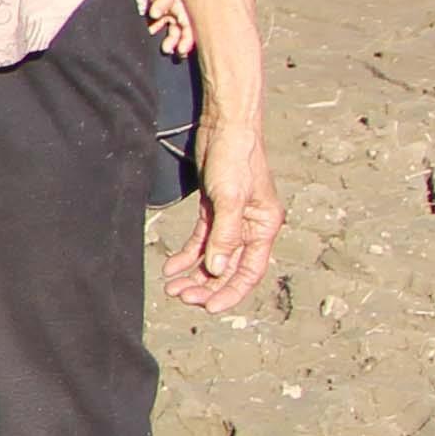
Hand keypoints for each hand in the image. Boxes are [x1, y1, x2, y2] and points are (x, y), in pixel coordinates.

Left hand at [136, 0, 191, 56]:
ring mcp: (172, 7)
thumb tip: (156, 15)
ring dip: (171, 38)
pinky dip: (157, 26)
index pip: (193, 25)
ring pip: (174, 27)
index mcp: (189, 4)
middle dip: (181, 42)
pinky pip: (160, 20)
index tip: (182, 50)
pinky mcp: (161, 4)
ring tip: (166, 48)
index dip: (189, 39)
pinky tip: (152, 30)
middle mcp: (183, 7)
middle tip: (173, 52)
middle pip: (185, 30)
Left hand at [164, 119, 280, 311]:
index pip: (249, 271)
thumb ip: (224, 235)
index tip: (208, 308)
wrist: (225, 127)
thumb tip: (216, 270)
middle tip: (180, 296)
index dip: (230, 292)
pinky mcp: (213, 210)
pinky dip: (186, 255)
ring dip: (193, 274)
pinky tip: (170, 267)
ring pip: (212, 257)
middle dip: (206, 286)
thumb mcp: (230, 198)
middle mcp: (250, 227)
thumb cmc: (236, 159)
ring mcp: (231, 220)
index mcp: (264, 227)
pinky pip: (200, 241)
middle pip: (229, 268)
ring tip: (171, 287)